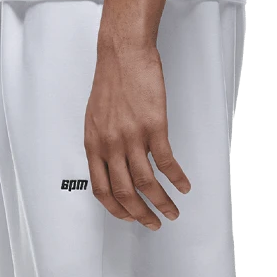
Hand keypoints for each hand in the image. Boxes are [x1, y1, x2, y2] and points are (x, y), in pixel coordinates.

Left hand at [83, 39, 191, 228]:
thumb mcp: (95, 117)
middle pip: (125, 192)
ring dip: (162, 202)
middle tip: (154, 223)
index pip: (101, 189)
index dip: (116, 209)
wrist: (123, 53)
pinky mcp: (153, 127)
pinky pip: (166, 162)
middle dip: (141, 214)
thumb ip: (102, 143)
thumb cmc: (111, 80)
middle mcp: (110, 145)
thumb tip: (112, 164)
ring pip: (147, 183)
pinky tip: (183, 185)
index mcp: (93, 144)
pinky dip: (177, 178)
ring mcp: (132, 137)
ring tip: (173, 211)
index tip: (128, 216)